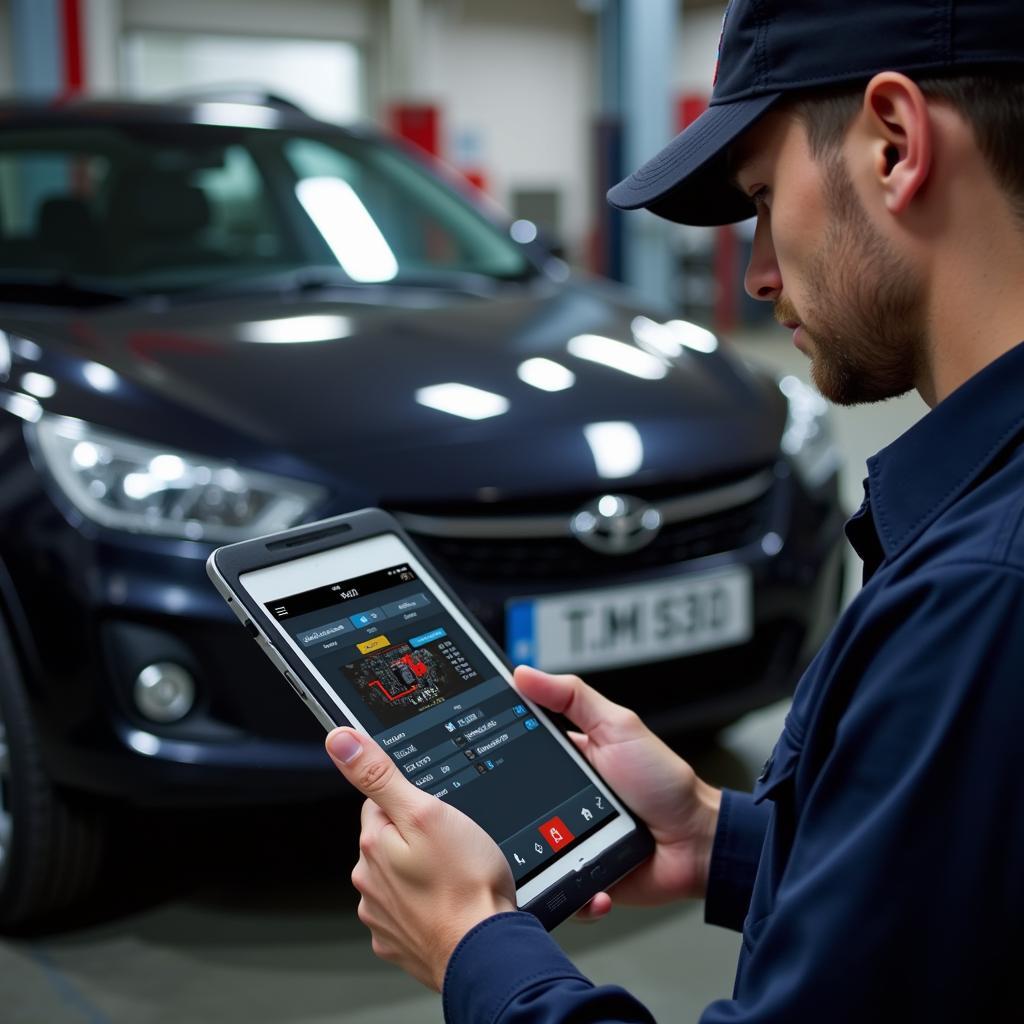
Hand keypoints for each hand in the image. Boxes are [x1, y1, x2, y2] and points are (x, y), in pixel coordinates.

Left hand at [325, 728, 515, 989]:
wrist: (485, 951)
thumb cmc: (465, 884)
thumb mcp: (426, 812)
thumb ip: (380, 775)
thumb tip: (339, 740)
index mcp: (374, 843)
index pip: (380, 802)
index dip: (412, 802)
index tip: (435, 814)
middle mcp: (369, 880)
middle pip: (389, 839)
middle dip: (416, 839)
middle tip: (452, 847)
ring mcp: (382, 914)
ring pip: (399, 876)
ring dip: (422, 873)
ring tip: (455, 876)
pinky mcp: (398, 940)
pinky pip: (409, 910)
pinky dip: (427, 905)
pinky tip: (450, 902)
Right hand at [513, 665, 720, 920]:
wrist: (696, 844)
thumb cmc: (665, 783)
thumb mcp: (619, 727)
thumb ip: (573, 696)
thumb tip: (524, 673)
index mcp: (566, 760)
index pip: (518, 750)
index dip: (495, 751)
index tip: (475, 753)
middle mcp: (560, 800)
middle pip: (514, 804)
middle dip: (505, 813)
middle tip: (510, 812)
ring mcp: (566, 840)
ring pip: (526, 851)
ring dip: (530, 855)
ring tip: (552, 849)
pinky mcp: (577, 876)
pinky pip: (554, 888)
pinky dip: (563, 891)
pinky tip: (581, 879)